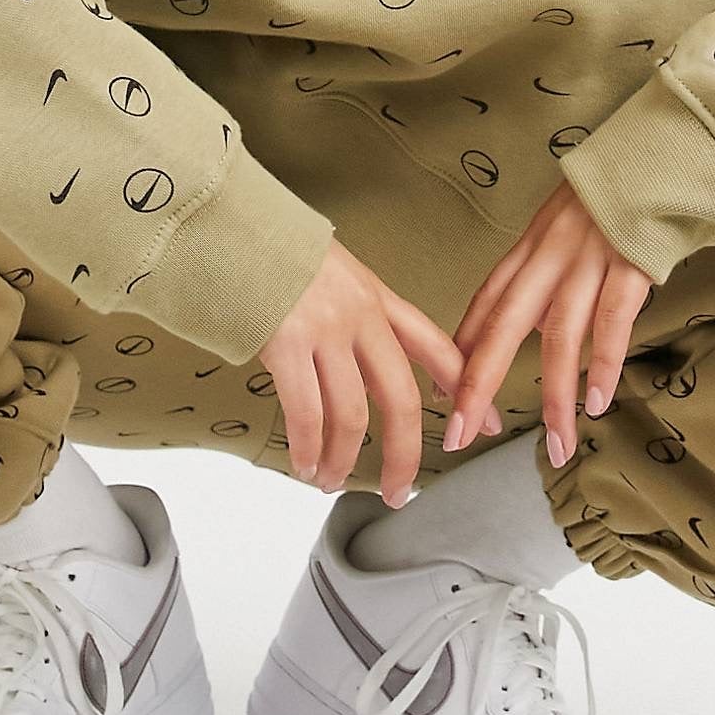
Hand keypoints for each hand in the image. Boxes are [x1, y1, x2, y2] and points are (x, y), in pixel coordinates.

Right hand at [257, 236, 501, 507]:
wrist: (230, 223)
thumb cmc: (272, 249)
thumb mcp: (332, 271)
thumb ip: (354, 317)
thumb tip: (360, 373)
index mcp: (375, 296)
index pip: (433, 344)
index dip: (462, 387)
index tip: (484, 423)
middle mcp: (359, 315)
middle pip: (401, 397)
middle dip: (404, 453)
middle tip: (398, 491)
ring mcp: (324, 329)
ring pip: (350, 415)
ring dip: (343, 459)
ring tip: (330, 481)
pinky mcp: (286, 343)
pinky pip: (306, 413)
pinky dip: (308, 448)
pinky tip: (304, 464)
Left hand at [443, 180, 654, 468]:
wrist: (656, 152)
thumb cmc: (610, 198)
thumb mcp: (562, 228)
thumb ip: (541, 277)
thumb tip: (527, 332)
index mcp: (530, 247)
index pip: (486, 303)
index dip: (462, 351)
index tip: (443, 397)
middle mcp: (549, 255)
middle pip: (503, 324)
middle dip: (477, 382)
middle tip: (459, 434)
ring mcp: (588, 258)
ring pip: (559, 336)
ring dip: (555, 396)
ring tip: (555, 446)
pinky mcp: (629, 262)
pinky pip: (611, 320)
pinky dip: (602, 363)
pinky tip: (596, 402)